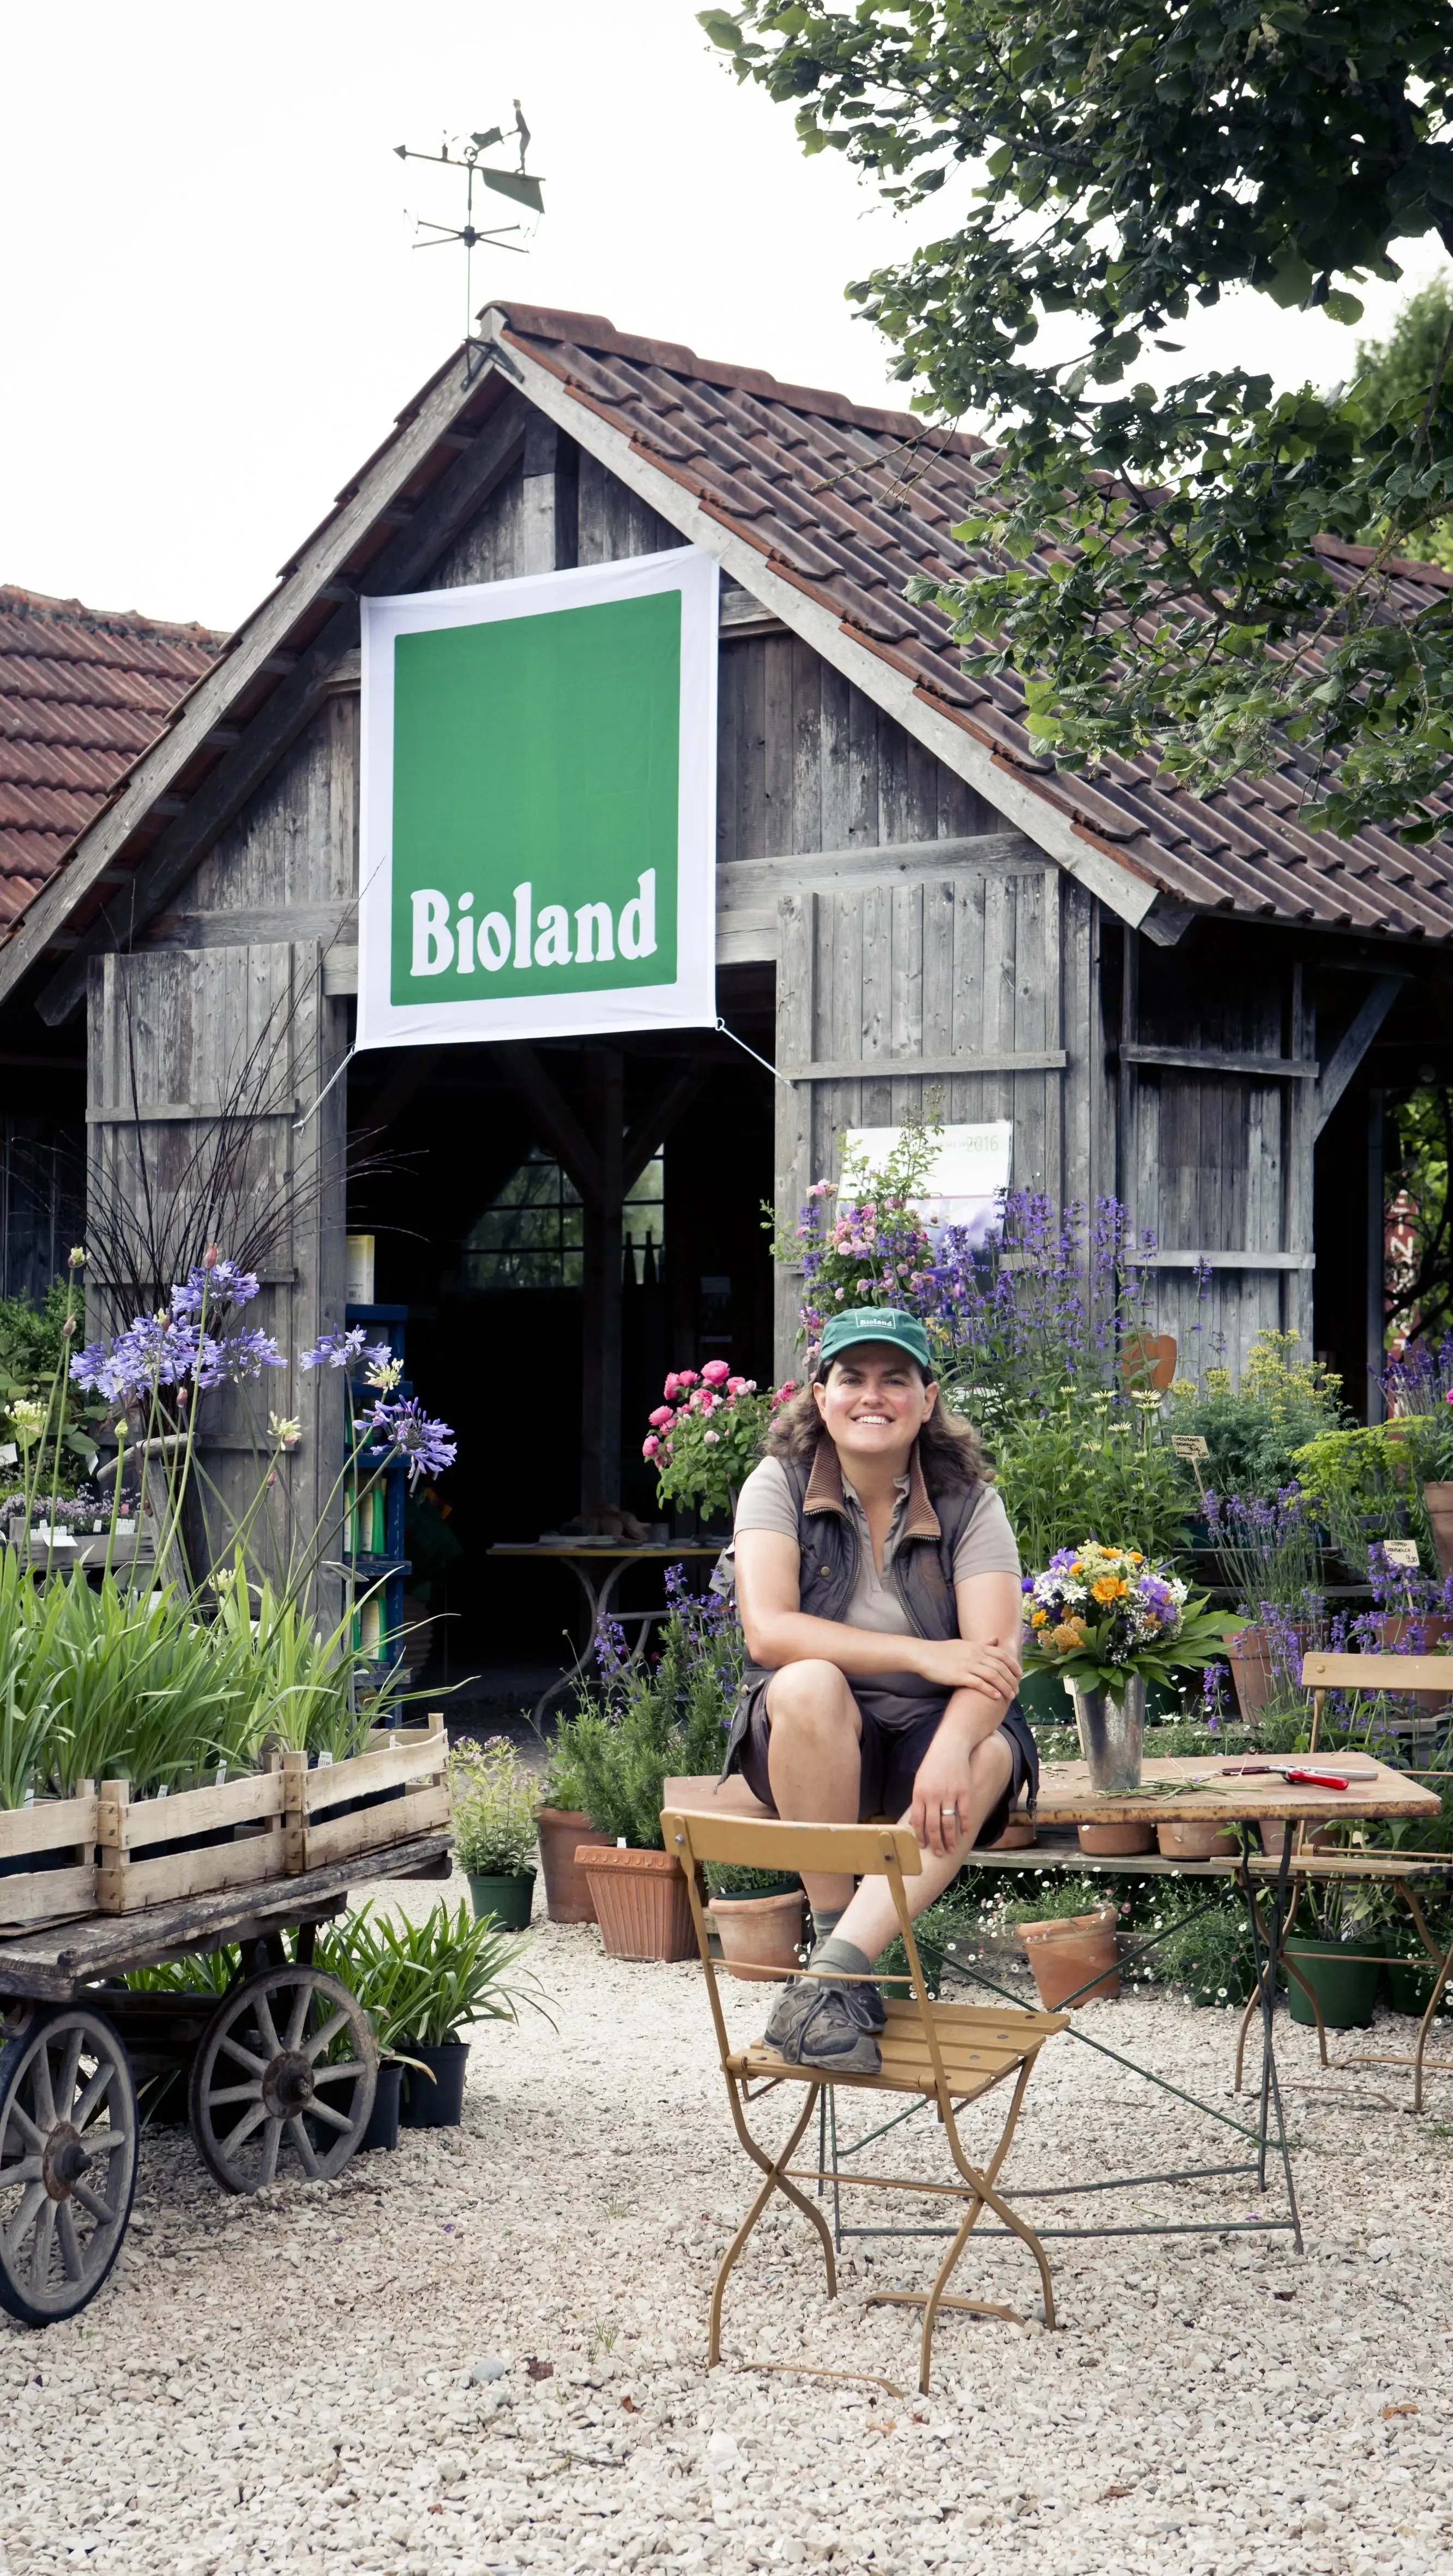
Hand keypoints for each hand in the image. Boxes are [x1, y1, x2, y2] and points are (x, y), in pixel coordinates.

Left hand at [908, 1720, 979, 1858]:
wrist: (950, 1746)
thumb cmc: (933, 1764)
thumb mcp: (920, 1780)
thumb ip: (918, 1801)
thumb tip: (916, 1823)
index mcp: (919, 1793)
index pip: (918, 1821)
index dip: (921, 1836)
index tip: (923, 1845)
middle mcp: (933, 1796)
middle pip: (933, 1826)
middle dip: (935, 1843)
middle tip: (939, 1853)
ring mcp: (950, 1794)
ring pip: (948, 1823)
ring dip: (949, 1839)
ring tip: (950, 1849)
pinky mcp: (964, 1792)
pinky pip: (964, 1814)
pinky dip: (964, 1826)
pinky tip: (964, 1834)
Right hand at [913, 1635, 1020, 1701]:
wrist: (924, 1655)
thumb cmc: (944, 1651)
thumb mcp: (965, 1644)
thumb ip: (982, 1643)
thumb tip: (996, 1638)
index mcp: (977, 1647)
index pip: (1002, 1655)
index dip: (1013, 1665)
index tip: (1020, 1675)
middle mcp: (975, 1655)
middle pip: (1000, 1667)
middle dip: (1011, 1679)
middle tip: (1017, 1690)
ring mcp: (967, 1665)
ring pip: (993, 1675)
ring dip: (1004, 1686)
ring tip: (1010, 1696)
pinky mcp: (959, 1676)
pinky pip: (979, 1683)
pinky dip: (990, 1690)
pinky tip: (996, 1696)